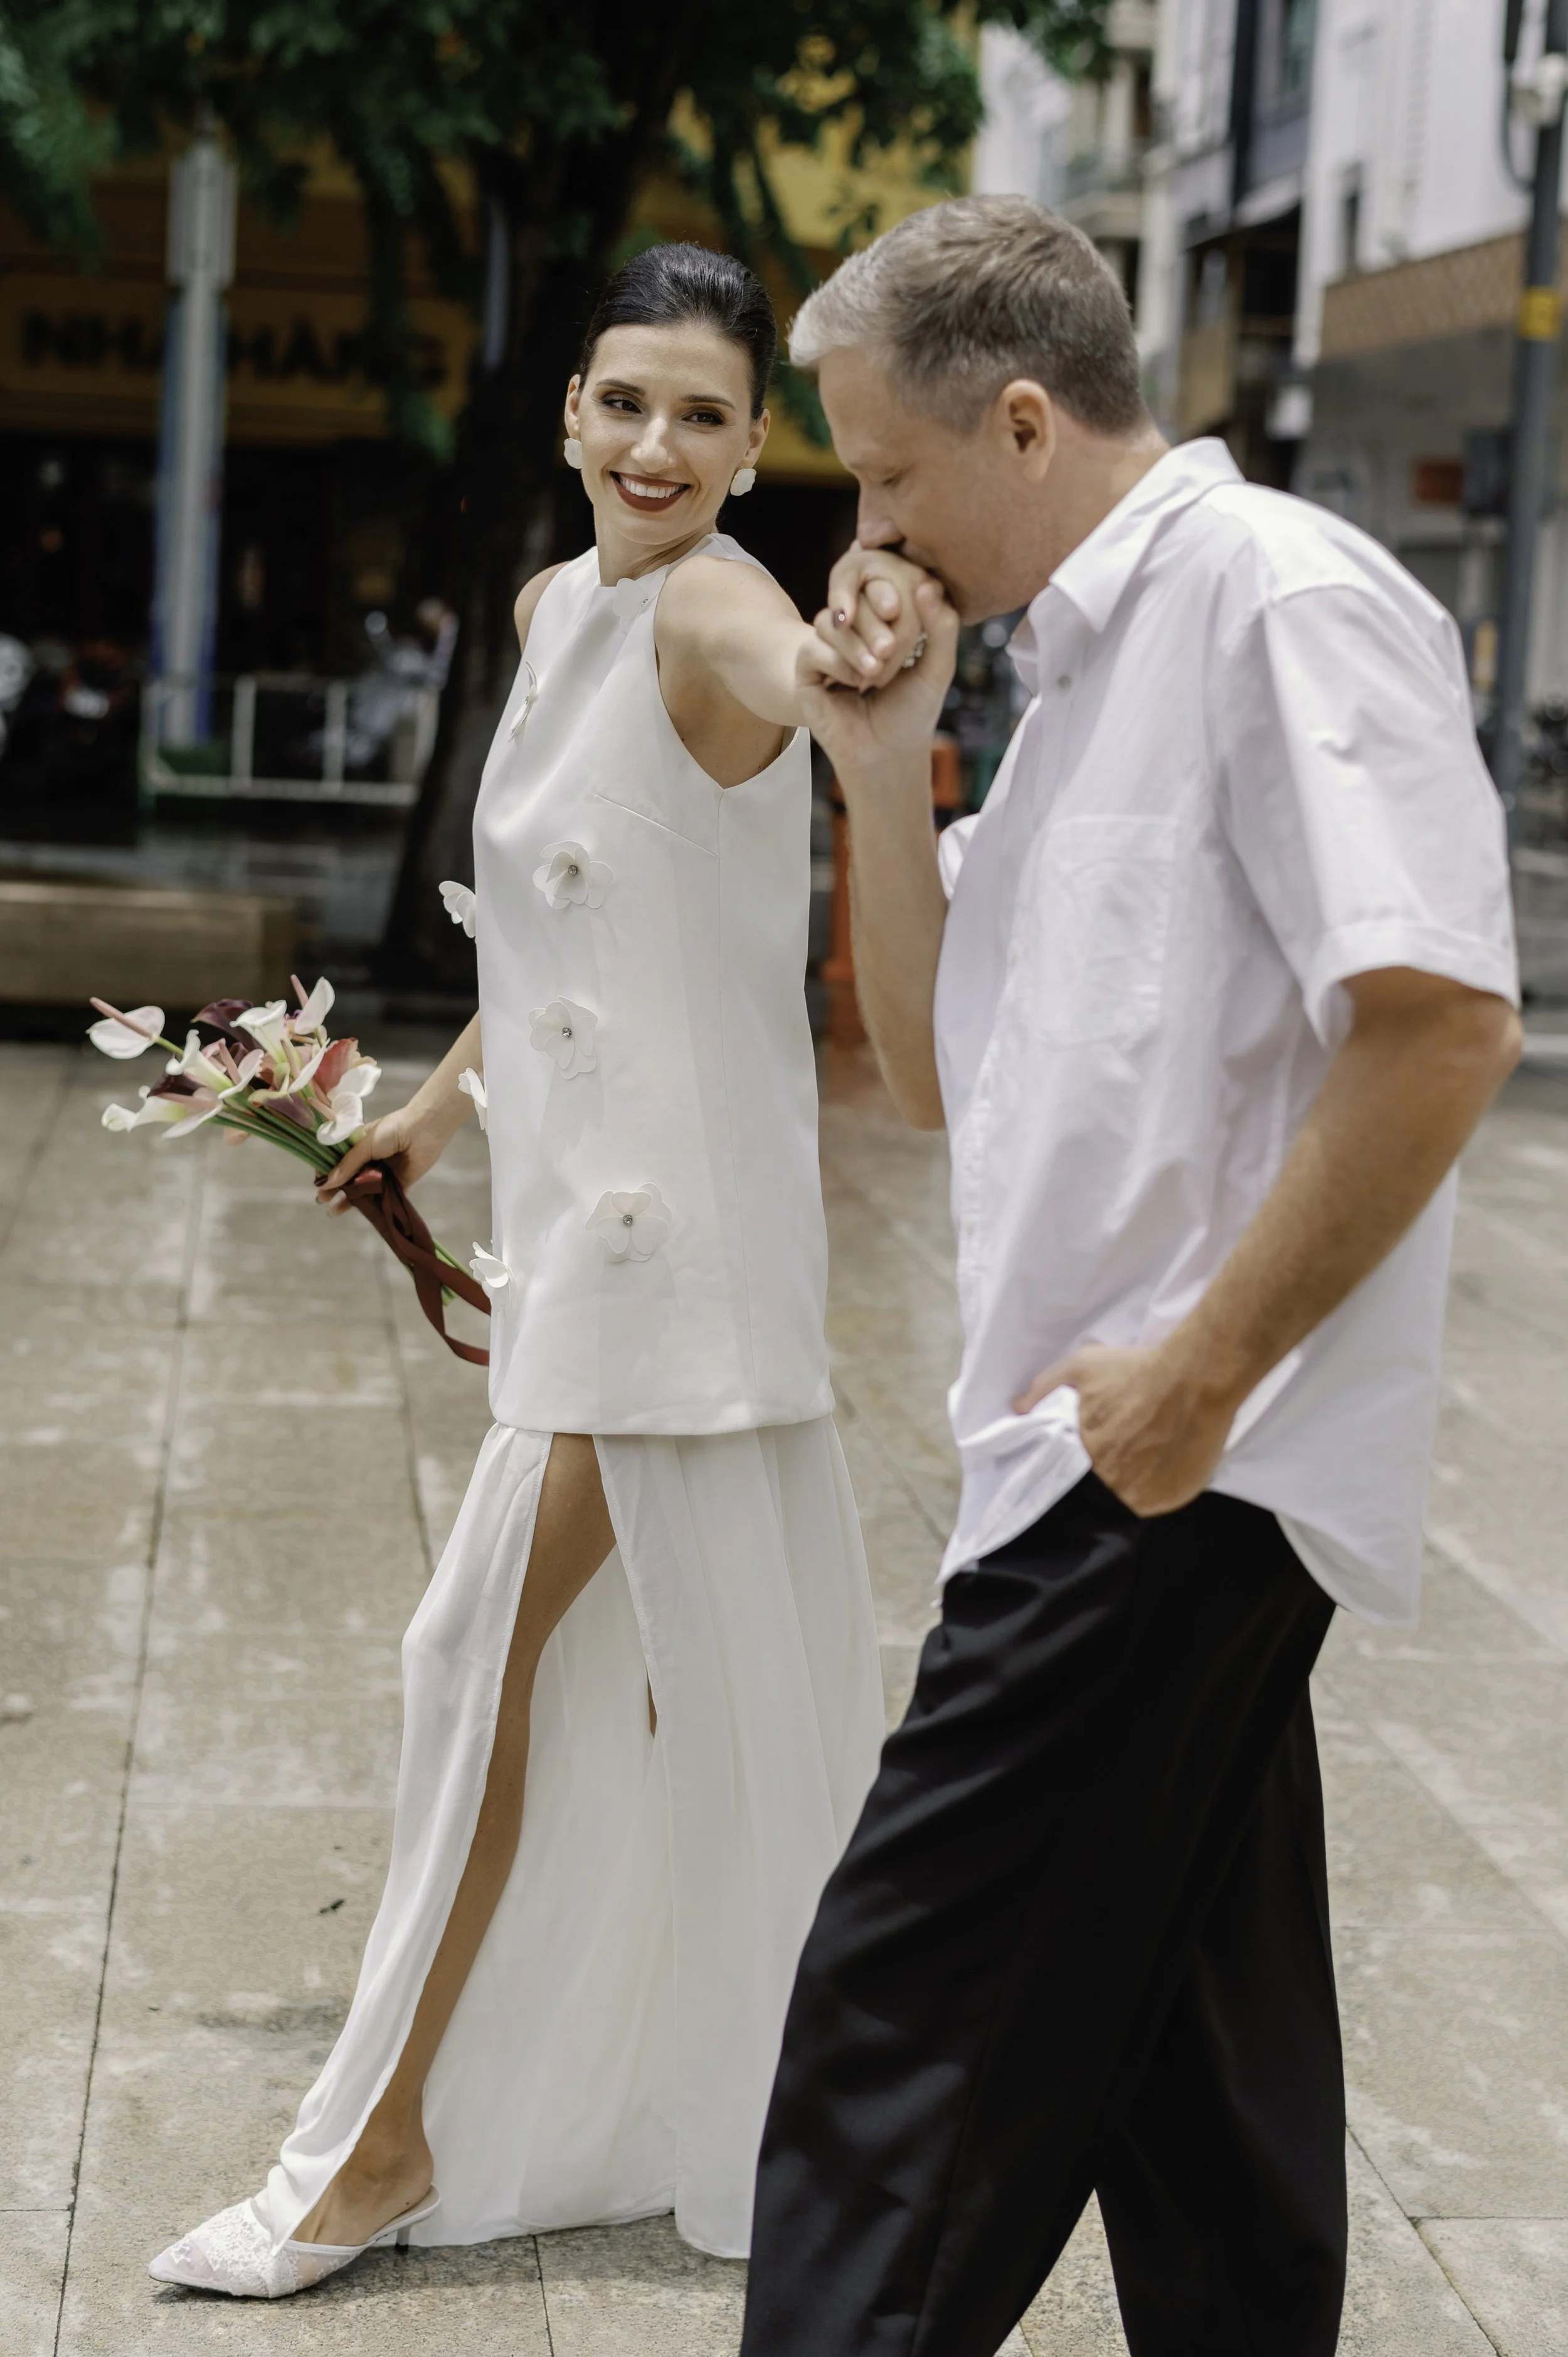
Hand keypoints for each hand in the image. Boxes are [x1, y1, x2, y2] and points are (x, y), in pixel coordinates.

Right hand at [315, 1098, 455, 1217]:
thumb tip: (327, 1183)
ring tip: (334, 1212)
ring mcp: (383, 1173)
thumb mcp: (365, 1144)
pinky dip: (374, 1207)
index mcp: (359, 1145)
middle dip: (335, 1189)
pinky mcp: (399, 1184)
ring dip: (349, 1201)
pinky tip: (362, 1215)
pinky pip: (384, 1198)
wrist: (425, 1130)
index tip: (317, 1182)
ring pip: (363, 1191)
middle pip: (348, 1178)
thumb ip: (348, 1165)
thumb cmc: (392, 1130)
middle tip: (322, 1200)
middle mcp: (370, 1160)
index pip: (337, 1161)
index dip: (327, 1172)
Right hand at [799, 575, 958, 776]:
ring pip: (828, 621)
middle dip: (872, 625)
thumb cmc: (913, 713)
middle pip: (851, 601)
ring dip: (854, 644)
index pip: (876, 588)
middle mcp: (850, 633)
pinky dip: (836, 662)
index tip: (900, 611)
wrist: (888, 754)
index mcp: (879, 625)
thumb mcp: (937, 667)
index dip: (887, 594)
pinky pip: (812, 648)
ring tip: (875, 673)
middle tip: (889, 652)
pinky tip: (856, 684)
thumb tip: (930, 584)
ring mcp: (825, 651)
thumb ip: (942, 627)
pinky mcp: (806, 673)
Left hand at [1012, 1342, 1241, 1517]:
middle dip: (1110, 1471)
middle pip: (1104, 1487)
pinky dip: (1161, 1487)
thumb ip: (1045, 1387)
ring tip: (1147, 1455)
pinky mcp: (1176, 1498)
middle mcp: (1114, 1485)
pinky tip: (1167, 1463)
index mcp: (1087, 1457)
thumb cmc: (1135, 1371)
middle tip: (1126, 1447)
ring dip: (1135, 1482)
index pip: (1074, 1474)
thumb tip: (1017, 1408)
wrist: (1195, 1378)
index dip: (1083, 1464)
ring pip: (1133, 1497)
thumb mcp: (1081, 1366)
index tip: (1094, 1451)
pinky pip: (1162, 1500)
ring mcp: (1147, 1495)